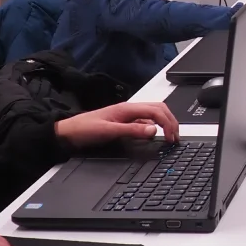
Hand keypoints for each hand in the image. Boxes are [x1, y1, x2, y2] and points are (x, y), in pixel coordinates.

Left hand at [55, 102, 179, 147]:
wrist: (68, 132)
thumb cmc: (85, 129)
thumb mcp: (109, 131)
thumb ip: (132, 130)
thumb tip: (153, 130)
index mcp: (128, 108)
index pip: (157, 111)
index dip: (168, 123)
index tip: (172, 138)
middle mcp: (130, 109)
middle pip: (159, 109)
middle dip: (171, 121)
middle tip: (176, 137)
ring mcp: (128, 115)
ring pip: (154, 114)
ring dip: (165, 122)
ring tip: (170, 136)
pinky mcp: (126, 121)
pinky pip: (146, 120)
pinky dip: (156, 126)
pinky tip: (156, 135)